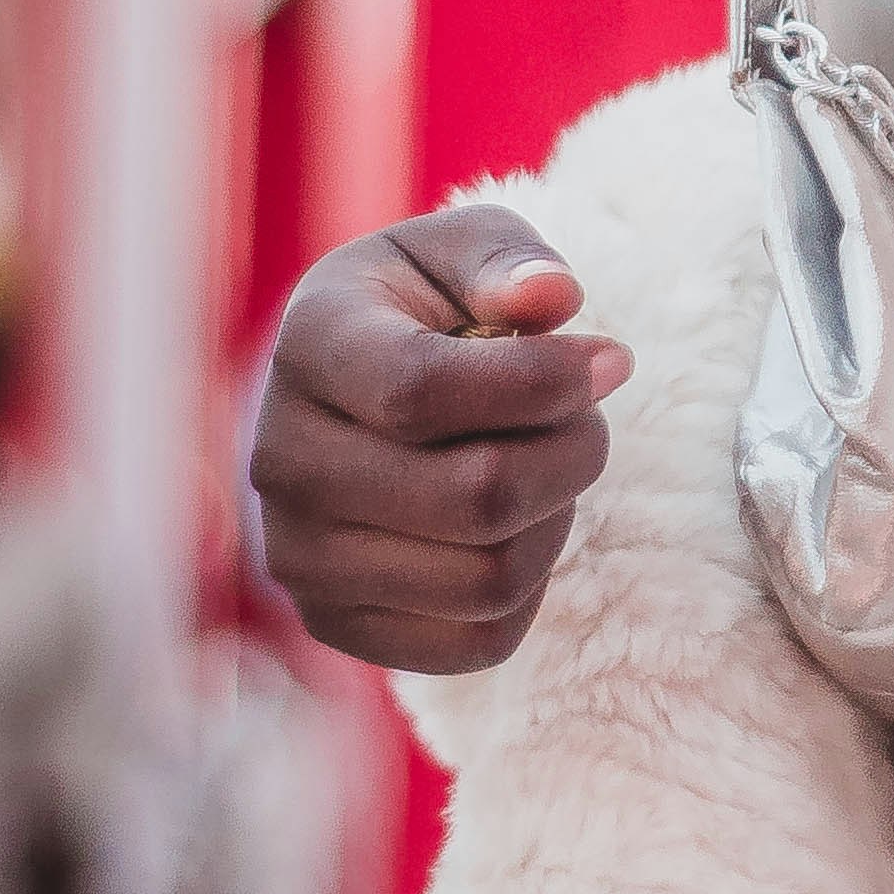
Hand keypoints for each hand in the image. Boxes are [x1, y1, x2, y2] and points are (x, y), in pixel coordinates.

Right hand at [251, 209, 627, 677]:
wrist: (351, 396)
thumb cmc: (424, 310)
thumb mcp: (461, 251)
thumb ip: (507, 259)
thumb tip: (551, 298)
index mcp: (312, 346)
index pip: (422, 391)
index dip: (542, 383)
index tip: (610, 359)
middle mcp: (283, 460)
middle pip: (476, 497)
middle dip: (572, 453)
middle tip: (588, 419)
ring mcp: (302, 554)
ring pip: (489, 578)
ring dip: (557, 518)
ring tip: (549, 467)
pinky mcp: (338, 624)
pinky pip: (479, 642)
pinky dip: (531, 588)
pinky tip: (517, 528)